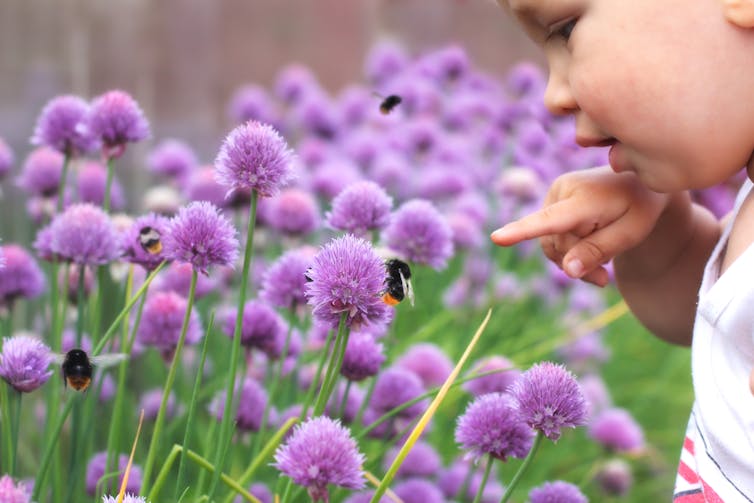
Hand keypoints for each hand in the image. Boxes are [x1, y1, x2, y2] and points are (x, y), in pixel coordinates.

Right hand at [490, 167, 669, 285]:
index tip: (496, 238)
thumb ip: (597, 252)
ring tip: (602, 264)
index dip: (522, 231)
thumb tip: (567, 271)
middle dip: (576, 264)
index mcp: (585, 197)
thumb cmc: (641, 206)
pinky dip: (566, 250)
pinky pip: (549, 236)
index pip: (549, 219)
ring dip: (571, 259)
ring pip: (549, 243)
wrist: (639, 181)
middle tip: (604, 279)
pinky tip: (588, 251)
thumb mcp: (630, 234)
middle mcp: (562, 190)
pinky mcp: (551, 201)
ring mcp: (554, 193)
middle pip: (556, 244)